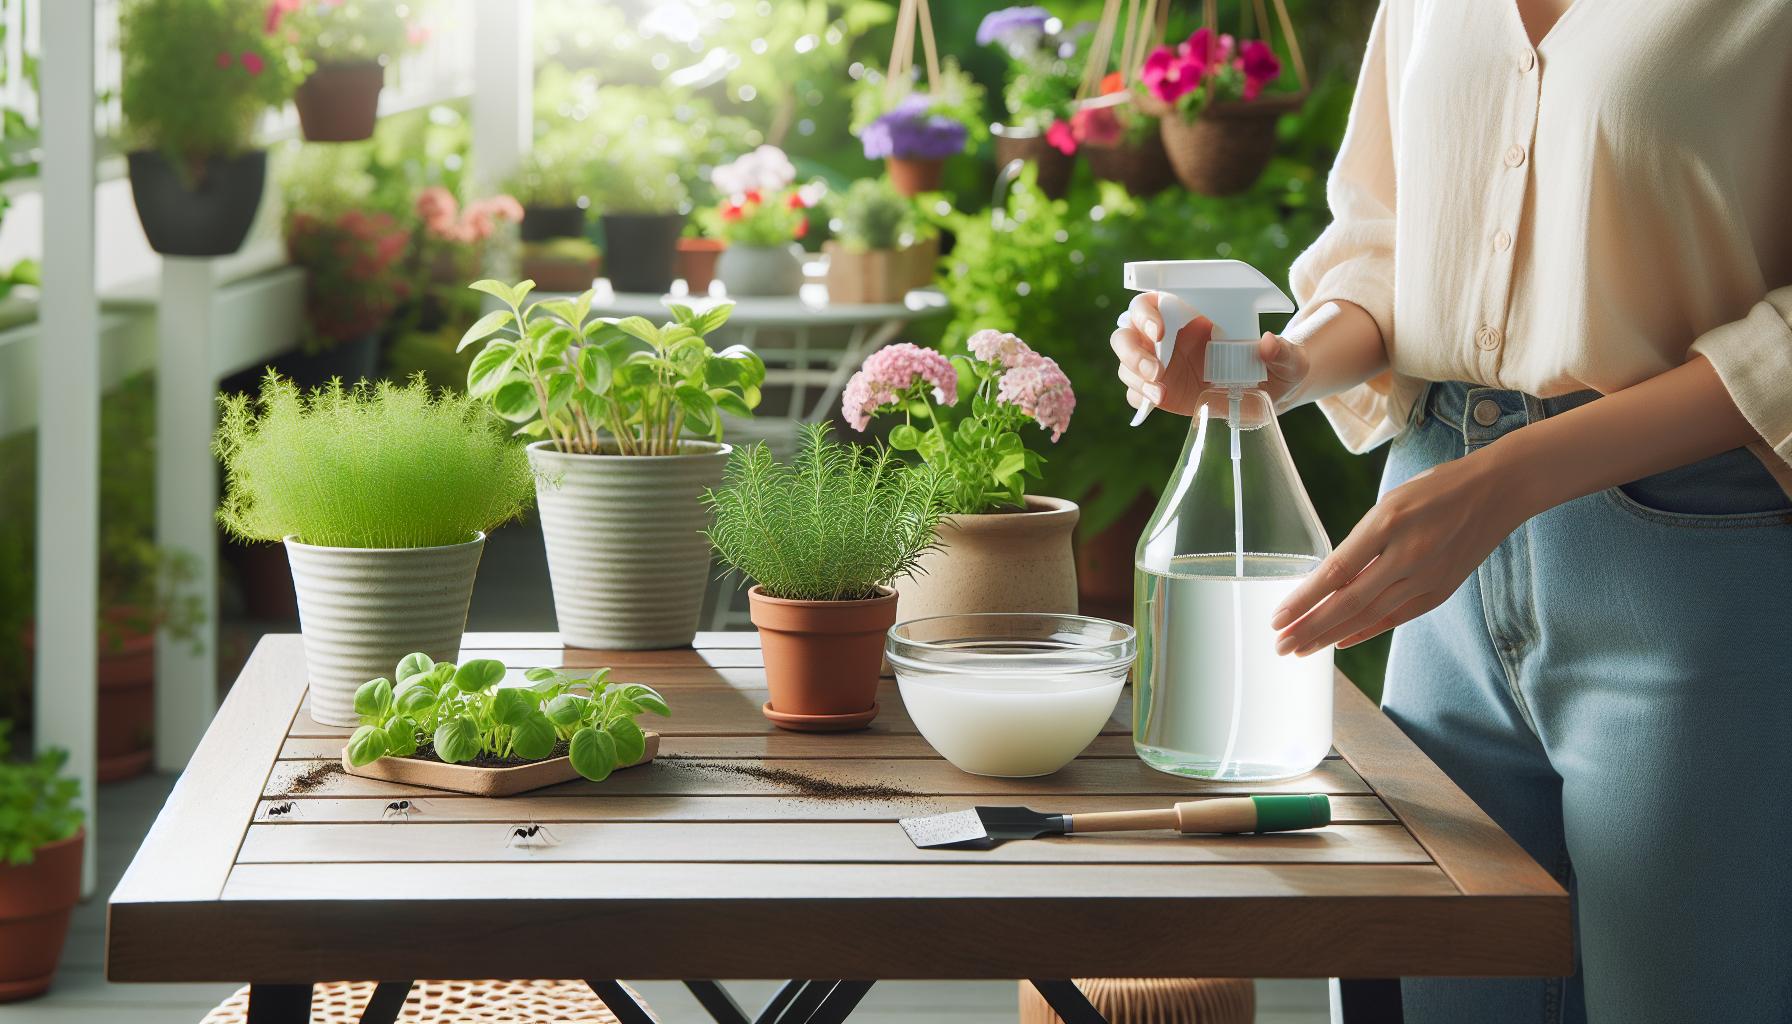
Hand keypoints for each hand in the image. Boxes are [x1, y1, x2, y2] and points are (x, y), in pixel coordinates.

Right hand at [1109, 291, 1309, 414]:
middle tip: (1156, 371)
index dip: (1146, 313)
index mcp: (1188, 314)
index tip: (1160, 330)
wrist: (1269, 395)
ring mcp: (1160, 365)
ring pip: (1126, 363)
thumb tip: (1268, 342)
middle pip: (1126, 333)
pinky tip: (1158, 401)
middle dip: (1133, 351)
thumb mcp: (1288, 360)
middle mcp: (1166, 337)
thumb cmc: (1276, 367)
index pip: (1150, 303)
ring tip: (1161, 393)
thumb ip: (1283, 351)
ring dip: (1135, 377)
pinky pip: (1135, 393)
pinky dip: (1140, 397)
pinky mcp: (1159, 391)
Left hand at [1269, 448, 1532, 654]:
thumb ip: (1363, 541)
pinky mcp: (1440, 590)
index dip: (1305, 599)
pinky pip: (1396, 617)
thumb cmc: (1436, 488)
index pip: (1336, 570)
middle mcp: (1407, 554)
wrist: (1498, 491)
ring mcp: (1427, 576)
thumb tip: (1328, 580)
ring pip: (1370, 614)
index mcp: (1389, 522)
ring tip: (1300, 649)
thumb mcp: (1391, 501)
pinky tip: (1340, 642)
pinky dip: (1366, 631)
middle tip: (1280, 645)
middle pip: (1349, 602)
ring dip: (1331, 635)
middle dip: (1310, 628)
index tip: (1277, 618)